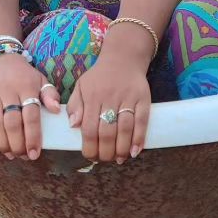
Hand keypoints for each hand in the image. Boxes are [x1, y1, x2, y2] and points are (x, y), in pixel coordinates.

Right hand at [0, 53, 61, 159]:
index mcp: (27, 86)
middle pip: (12, 123)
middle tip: (22, 157)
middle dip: (17, 144)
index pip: (30, 115)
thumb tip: (56, 110)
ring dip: (3, 143)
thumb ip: (50, 94)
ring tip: (10, 155)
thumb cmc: (24, 75)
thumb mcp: (40, 79)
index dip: (32, 136)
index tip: (34, 153)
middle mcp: (8, 89)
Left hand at [67, 46, 151, 163]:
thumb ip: (75, 106)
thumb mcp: (81, 86)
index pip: (89, 128)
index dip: (90, 147)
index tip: (90, 157)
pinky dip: (139, 138)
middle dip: (105, 151)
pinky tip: (134, 152)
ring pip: (125, 128)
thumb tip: (73, 126)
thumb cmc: (99, 76)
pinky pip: (142, 121)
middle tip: (105, 160)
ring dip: (122, 148)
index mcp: (92, 97)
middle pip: (107, 132)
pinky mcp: (143, 99)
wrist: (124, 57)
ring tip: (118, 159)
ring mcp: (128, 98)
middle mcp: (109, 98)